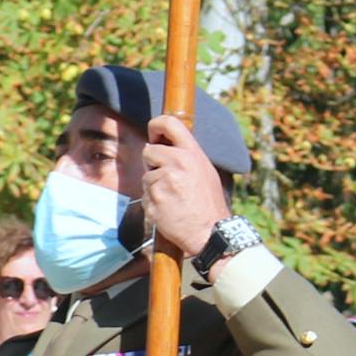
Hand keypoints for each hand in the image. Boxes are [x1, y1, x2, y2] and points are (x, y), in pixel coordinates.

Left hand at [139, 110, 225, 257]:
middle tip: (168, 179)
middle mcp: (177, 163)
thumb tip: (162, 147)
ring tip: (173, 199)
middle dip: (153, 164)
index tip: (154, 136)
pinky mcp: (153, 199)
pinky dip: (153, 203)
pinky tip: (168, 210)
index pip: (169, 123)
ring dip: (154, 187)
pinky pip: (144, 196)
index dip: (156, 125)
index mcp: (192, 154)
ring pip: (146, 177)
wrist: (210, 232)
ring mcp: (163, 181)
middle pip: (148, 151)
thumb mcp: (205, 171)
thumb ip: (185, 157)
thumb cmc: (208, 204)